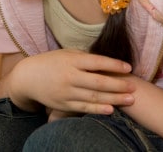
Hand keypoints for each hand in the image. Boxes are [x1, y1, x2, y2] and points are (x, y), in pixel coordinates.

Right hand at [4, 49, 134, 113]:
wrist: (28, 77)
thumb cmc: (50, 62)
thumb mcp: (65, 54)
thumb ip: (85, 58)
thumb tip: (107, 62)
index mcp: (70, 60)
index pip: (96, 62)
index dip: (113, 64)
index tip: (128, 67)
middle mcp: (69, 76)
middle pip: (98, 82)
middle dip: (118, 85)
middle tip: (134, 86)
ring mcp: (66, 92)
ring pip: (94, 97)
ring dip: (114, 98)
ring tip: (130, 99)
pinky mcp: (64, 104)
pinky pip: (84, 108)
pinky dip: (98, 110)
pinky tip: (111, 110)